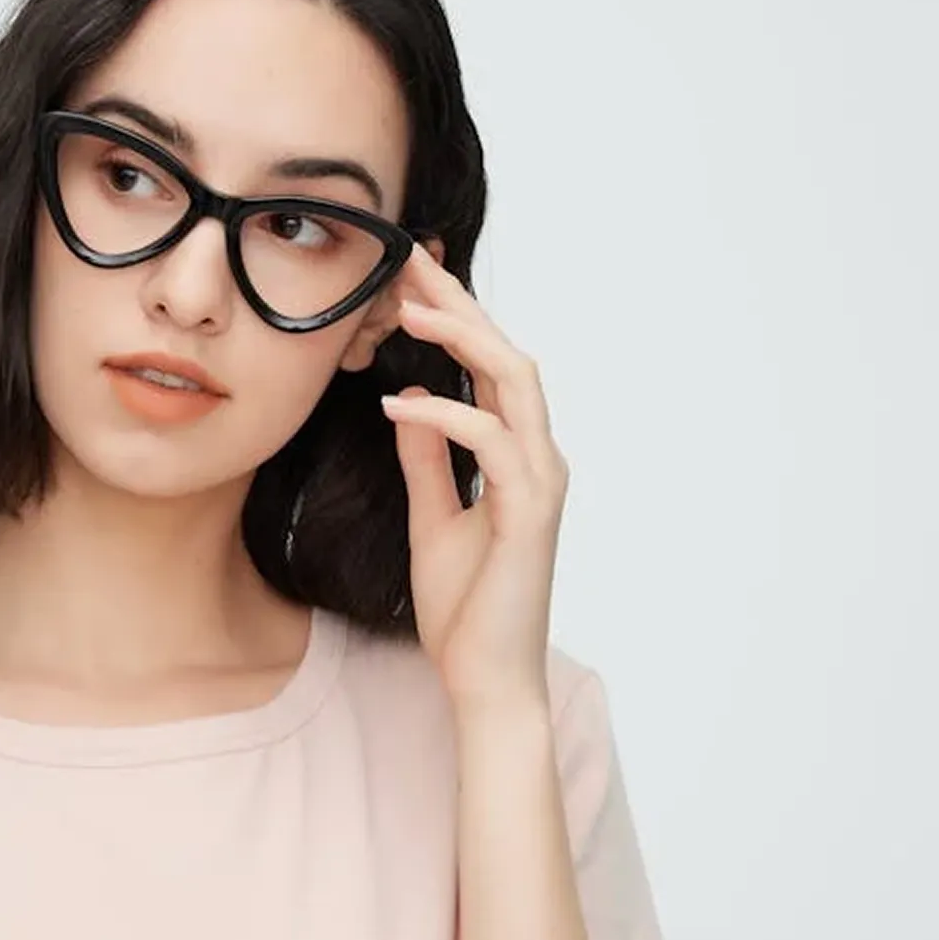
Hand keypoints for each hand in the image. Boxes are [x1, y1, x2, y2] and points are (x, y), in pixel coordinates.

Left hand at [381, 245, 569, 707]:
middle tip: (408, 260)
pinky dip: (444, 415)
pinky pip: (491, 442)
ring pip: (514, 382)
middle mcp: (538, 458)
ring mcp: (540, 482)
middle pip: (506, 354)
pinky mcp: (530, 512)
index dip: (453, 317)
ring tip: (404, 310)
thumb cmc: (467, 608)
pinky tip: (398, 405)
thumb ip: (429, 460)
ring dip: (460, 338)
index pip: (488, 368)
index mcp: (517, 457)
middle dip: (457, 304)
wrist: (486, 679)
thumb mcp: (433, 517)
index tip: (407, 278)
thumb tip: (410, 403)